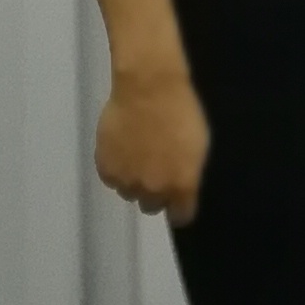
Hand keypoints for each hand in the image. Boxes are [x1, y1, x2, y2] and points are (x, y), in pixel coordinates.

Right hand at [95, 54, 209, 225]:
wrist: (149, 88)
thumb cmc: (181, 112)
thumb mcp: (198, 146)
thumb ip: (189, 174)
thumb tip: (180, 188)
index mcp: (181, 185)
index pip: (180, 215)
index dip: (179, 208)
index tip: (178, 201)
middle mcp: (154, 190)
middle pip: (152, 207)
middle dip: (155, 193)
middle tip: (155, 171)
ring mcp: (128, 180)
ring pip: (129, 194)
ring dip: (134, 181)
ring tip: (137, 155)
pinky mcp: (106, 168)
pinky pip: (111, 180)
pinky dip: (116, 169)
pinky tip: (122, 149)